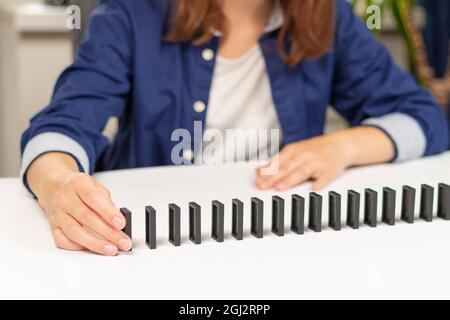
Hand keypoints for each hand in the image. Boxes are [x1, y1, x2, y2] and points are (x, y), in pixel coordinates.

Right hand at [27, 153, 131, 255]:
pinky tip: (92, 248)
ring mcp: (57, 214)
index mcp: (78, 184)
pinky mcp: (52, 227)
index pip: (93, 199)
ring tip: (111, 249)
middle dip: (108, 233)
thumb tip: (118, 222)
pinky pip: (62, 241)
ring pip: (74, 232)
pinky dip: (78, 247)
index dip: (108, 212)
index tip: (121, 224)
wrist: (54, 186)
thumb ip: (107, 202)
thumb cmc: (79, 187)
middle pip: (86, 218)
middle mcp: (65, 199)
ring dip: (95, 243)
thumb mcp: (95, 186)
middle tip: (123, 242)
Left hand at [255, 127, 394, 190]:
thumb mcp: (295, 152)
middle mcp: (305, 155)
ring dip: (290, 179)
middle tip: (262, 186)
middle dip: (273, 177)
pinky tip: (314, 189)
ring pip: (302, 171)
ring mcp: (318, 162)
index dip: (267, 171)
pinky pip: (325, 177)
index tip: (257, 180)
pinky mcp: (330, 170)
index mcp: (295, 150)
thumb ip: (277, 162)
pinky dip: (320, 182)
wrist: (341, 144)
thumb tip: (258, 170)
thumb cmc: (315, 150)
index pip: (278, 161)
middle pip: (287, 167)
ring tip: (280, 188)